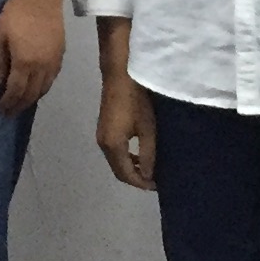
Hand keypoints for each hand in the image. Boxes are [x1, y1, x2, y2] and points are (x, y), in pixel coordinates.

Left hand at [0, 0, 63, 115]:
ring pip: (43, 89)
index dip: (7, 103)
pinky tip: (36, 88)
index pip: (15, 91)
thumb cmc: (16, 14)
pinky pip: (52, 79)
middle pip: (31, 94)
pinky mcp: (61, 55)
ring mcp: (54, 62)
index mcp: (25, 63)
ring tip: (21, 103)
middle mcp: (42, 67)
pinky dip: (42, 88)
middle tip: (9, 113)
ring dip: (31, 99)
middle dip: (19, 105)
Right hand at [96, 70, 155, 188]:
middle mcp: (103, 144)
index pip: (125, 174)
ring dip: (130, 167)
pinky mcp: (104, 128)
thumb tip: (147, 176)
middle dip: (135, 178)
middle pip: (118, 170)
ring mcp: (101, 135)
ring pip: (115, 161)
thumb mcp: (147, 128)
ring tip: (149, 169)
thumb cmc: (137, 100)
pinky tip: (138, 153)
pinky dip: (126, 157)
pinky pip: (114, 151)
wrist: (120, 74)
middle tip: (155, 180)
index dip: (141, 183)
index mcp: (113, 146)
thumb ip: (147, 154)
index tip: (158, 186)